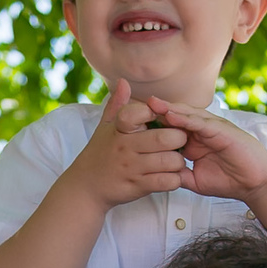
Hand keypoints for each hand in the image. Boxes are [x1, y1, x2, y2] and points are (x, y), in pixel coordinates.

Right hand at [64, 77, 189, 208]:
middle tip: (180, 141)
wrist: (86, 186)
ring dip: (178, 161)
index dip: (157, 113)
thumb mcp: (105, 127)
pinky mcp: (138, 186)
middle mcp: (125, 146)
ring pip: (169, 161)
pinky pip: (166, 181)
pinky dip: (174, 179)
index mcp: (119, 128)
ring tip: (176, 160)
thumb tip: (123, 81)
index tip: (161, 118)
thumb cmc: (100, 153)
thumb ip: (117, 105)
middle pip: (164, 138)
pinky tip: (171, 176)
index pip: (142, 112)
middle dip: (179, 138)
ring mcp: (132, 167)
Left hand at [145, 96, 266, 202]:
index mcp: (195, 140)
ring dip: (169, 108)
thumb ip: (180, 175)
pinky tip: (172, 114)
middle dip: (158, 110)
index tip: (133, 123)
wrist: (255, 184)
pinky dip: (186, 117)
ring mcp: (213, 128)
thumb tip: (160, 177)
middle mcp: (203, 131)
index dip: (154, 124)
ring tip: (151, 103)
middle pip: (177, 116)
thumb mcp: (196, 180)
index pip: (172, 128)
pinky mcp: (223, 131)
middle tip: (136, 103)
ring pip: (188, 115)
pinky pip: (201, 123)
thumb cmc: (229, 180)